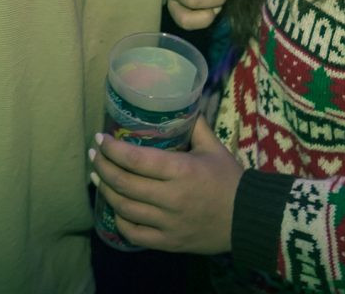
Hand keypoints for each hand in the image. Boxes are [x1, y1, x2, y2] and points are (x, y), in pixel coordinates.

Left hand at [90, 117, 240, 253]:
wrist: (249, 220)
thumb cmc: (230, 180)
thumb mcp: (214, 148)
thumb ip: (194, 125)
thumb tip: (180, 101)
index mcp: (182, 171)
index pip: (136, 160)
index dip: (113, 149)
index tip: (100, 138)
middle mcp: (171, 198)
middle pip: (124, 183)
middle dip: (102, 167)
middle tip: (94, 154)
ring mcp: (168, 223)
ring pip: (124, 208)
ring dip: (105, 190)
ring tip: (97, 176)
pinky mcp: (169, 243)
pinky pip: (134, 234)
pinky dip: (119, 220)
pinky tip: (115, 207)